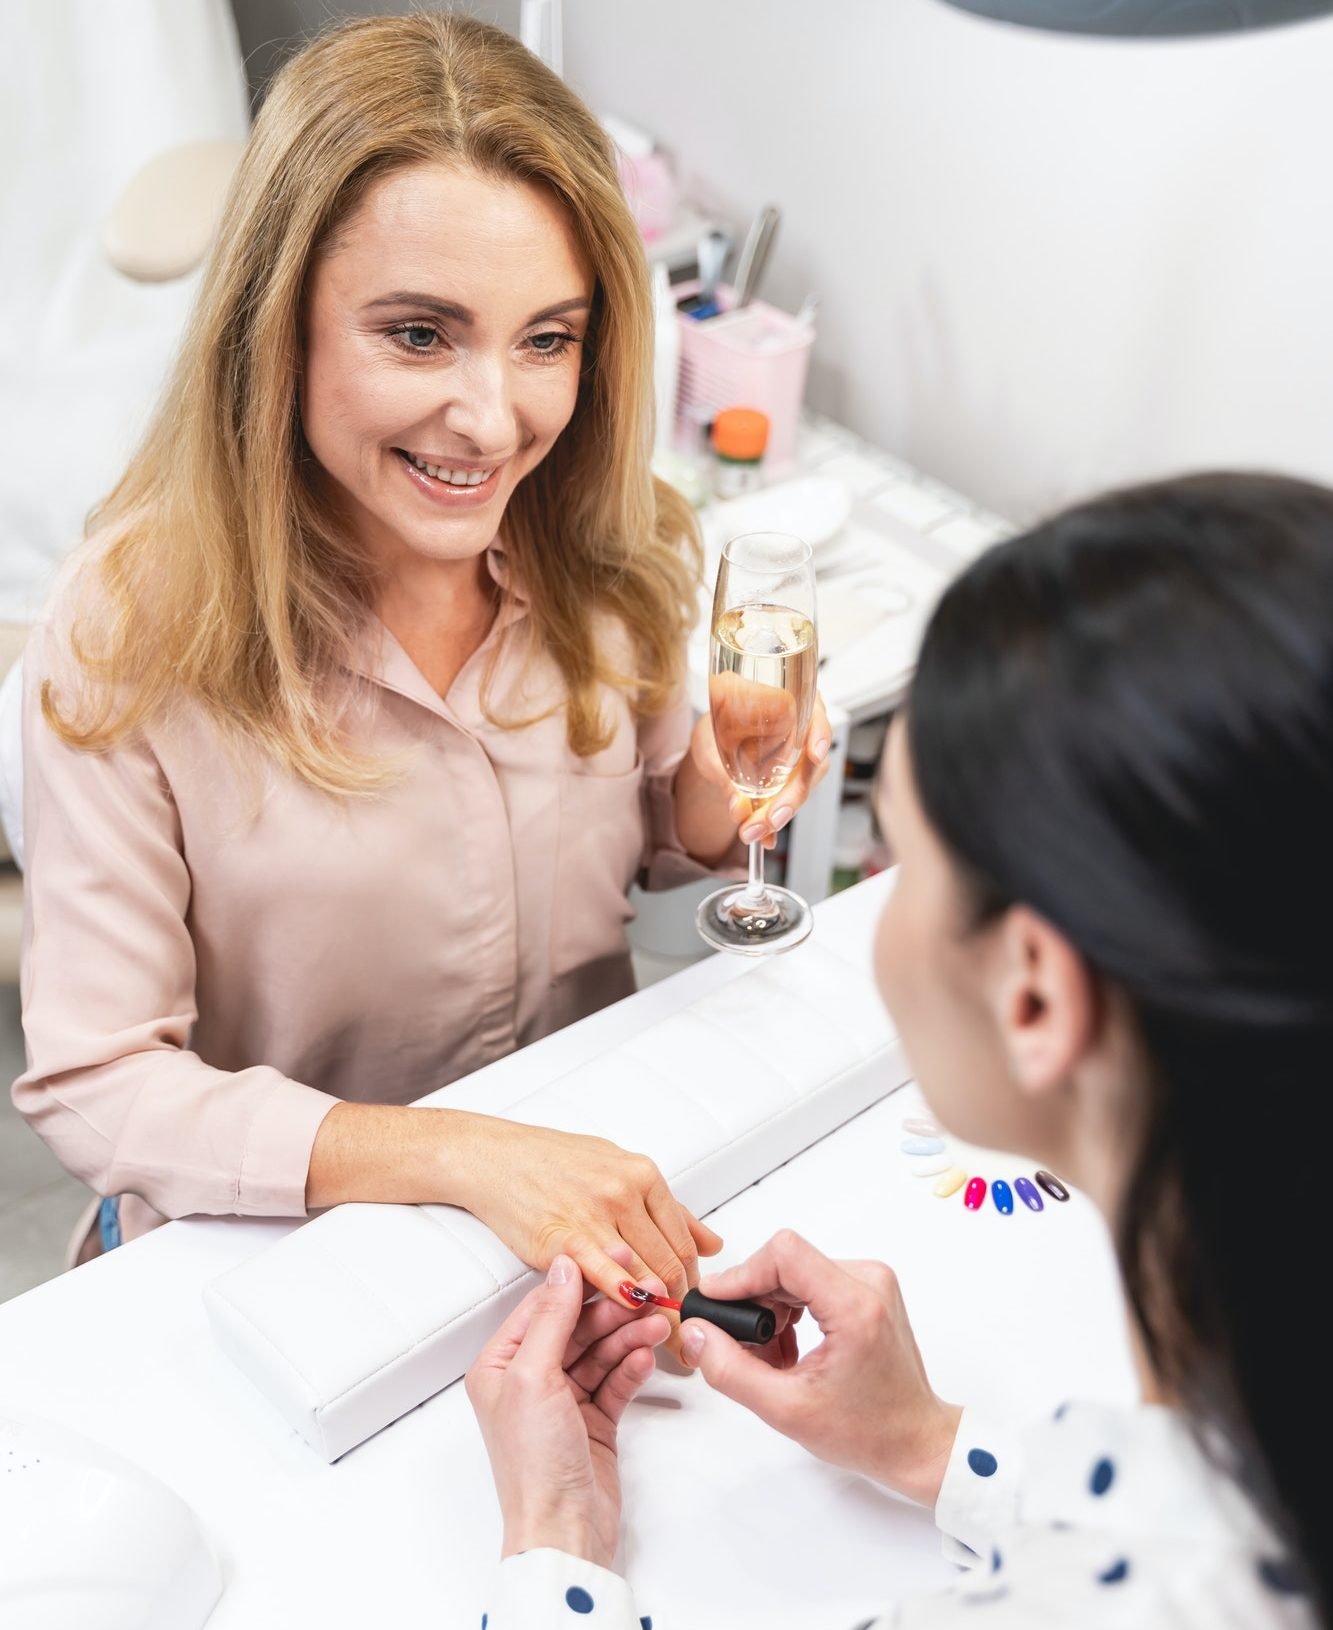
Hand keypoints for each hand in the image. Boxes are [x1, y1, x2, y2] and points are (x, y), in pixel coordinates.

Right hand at [456, 1115, 722, 1313]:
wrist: (495, 1158)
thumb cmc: (552, 1161)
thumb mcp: (619, 1169)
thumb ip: (668, 1209)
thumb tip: (711, 1242)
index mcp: (643, 1176)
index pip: (684, 1241)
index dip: (694, 1282)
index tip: (697, 1308)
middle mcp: (625, 1193)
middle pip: (669, 1263)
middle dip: (682, 1307)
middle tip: (690, 1337)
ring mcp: (595, 1215)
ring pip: (644, 1275)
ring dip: (658, 1315)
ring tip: (671, 1343)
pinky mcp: (563, 1239)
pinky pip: (604, 1277)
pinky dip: (624, 1300)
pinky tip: (634, 1320)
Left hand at [466, 1252, 669, 1566]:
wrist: (564, 1530)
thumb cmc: (535, 1465)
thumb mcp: (534, 1379)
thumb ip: (551, 1319)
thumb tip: (563, 1268)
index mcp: (501, 1366)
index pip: (543, 1306)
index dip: (579, 1282)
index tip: (613, 1259)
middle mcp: (529, 1380)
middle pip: (577, 1326)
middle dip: (613, 1310)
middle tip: (648, 1292)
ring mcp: (563, 1400)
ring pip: (601, 1351)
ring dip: (630, 1335)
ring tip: (659, 1324)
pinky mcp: (593, 1420)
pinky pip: (616, 1380)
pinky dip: (632, 1366)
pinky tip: (648, 1355)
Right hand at [679, 1229, 961, 1505]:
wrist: (915, 1442)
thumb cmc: (867, 1431)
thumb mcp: (785, 1410)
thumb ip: (730, 1370)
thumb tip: (695, 1332)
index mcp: (856, 1306)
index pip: (784, 1255)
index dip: (742, 1275)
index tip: (716, 1303)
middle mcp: (869, 1281)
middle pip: (787, 1262)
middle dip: (754, 1301)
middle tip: (743, 1346)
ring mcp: (872, 1283)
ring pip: (796, 1272)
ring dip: (771, 1309)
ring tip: (770, 1358)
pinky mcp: (868, 1290)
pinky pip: (812, 1281)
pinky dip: (790, 1311)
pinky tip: (788, 1350)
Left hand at [689, 689, 831, 848]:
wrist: (712, 743)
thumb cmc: (714, 729)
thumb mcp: (710, 745)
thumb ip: (723, 774)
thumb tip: (739, 808)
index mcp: (789, 703)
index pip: (816, 712)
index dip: (820, 733)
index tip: (816, 753)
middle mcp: (801, 729)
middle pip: (813, 762)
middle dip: (793, 795)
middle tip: (771, 819)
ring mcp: (801, 758)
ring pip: (804, 786)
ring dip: (782, 812)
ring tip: (757, 830)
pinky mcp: (791, 781)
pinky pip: (789, 800)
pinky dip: (775, 819)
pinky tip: (764, 835)